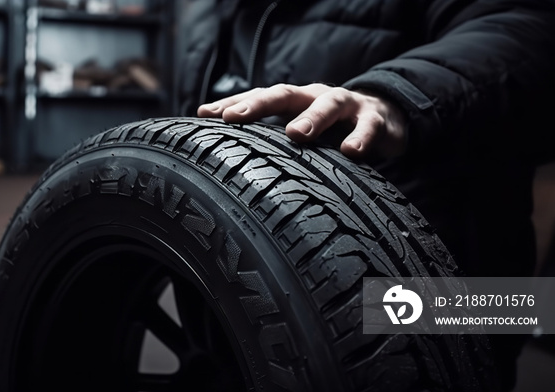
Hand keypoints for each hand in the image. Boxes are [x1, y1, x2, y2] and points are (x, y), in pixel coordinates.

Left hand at [197, 83, 407, 158]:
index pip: (258, 98)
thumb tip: (228, 165)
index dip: (232, 105)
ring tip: (296, 134)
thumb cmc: (332, 130)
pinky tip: (351, 151)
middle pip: (283, 94)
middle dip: (257, 105)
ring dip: (312, 118)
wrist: (384, 119)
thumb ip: (273, 143)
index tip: (204, 115)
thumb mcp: (301, 132)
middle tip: (234, 118)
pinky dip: (360, 137)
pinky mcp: (375, 119)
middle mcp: (314, 97)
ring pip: (329, 104)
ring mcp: (346, 104)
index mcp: (293, 101)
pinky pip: (368, 126)